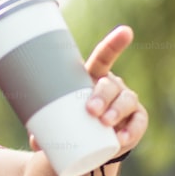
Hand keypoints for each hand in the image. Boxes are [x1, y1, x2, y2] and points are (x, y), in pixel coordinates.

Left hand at [28, 25, 147, 155]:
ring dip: (116, 110)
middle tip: (91, 110)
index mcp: (91, 77)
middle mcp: (112, 86)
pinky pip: (138, 123)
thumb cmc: (69, 120)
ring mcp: (126, 102)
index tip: (126, 31)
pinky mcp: (135, 120)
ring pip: (127, 100)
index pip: (104, 58)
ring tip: (104, 122)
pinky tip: (122, 138)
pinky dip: (131, 131)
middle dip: (102, 95)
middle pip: (110, 85)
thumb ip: (43, 125)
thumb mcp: (55, 117)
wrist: (88, 143)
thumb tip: (36, 139)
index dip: (114, 44)